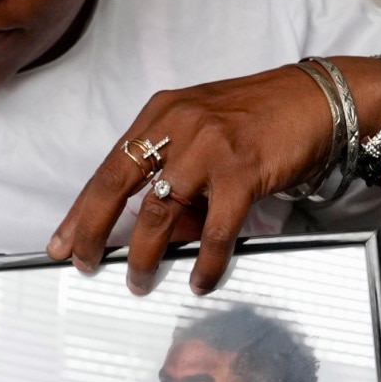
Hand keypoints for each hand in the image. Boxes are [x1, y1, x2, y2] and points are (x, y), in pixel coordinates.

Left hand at [46, 60, 380, 295]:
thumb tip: (156, 234)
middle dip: (95, 230)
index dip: (83, 209)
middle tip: (85, 265)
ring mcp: (208, 147)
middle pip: (117, 184)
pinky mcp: (241, 170)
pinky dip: (205, 260)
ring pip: (159, 211)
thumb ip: (176, 176)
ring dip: (146, 254)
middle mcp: (176, 126)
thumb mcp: (204, 136)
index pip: (108, 167)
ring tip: (140, 282)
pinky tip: (200, 281)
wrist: (317, 99)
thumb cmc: (258, 119)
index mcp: (160, 114)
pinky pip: (214, 228)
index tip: (64, 242)